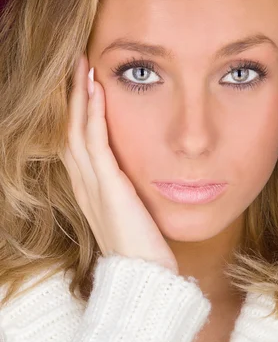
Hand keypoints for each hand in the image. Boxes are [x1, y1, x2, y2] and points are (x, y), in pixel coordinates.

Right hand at [58, 54, 178, 273]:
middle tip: (78, 64)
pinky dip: (94, 115)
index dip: (77, 110)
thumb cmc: (143, 248)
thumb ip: (128, 192)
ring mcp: (93, 186)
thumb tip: (137, 176)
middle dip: (73, 95)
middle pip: (69, 129)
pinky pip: (96, 143)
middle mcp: (84, 184)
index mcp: (90, 189)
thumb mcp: (132, 213)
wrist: (144, 278)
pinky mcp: (108, 187)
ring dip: (80, 96)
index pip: (77, 140)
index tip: (86, 83)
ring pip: (77, 130)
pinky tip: (99, 91)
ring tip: (84, 66)